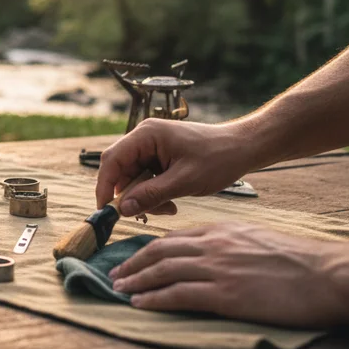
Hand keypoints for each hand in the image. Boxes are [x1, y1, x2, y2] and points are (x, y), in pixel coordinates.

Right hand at [95, 119, 265, 216]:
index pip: (112, 160)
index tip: (106, 210)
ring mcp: (151, 147)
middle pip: (120, 170)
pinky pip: (146, 178)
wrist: (243, 149)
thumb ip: (151, 195)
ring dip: (144, 197)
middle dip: (130, 195)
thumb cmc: (218, 158)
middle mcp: (144, 138)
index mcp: (146, 135)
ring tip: (167, 208)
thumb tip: (123, 209)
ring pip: (133, 178)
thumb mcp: (184, 181)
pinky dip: (153, 193)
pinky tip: (170, 202)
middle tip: (143, 214)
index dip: (105, 186)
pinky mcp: (160, 157)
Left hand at [110, 223, 348, 327]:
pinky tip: (140, 303)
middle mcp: (214, 245)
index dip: (151, 248)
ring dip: (136, 280)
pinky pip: (178, 294)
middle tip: (115, 273)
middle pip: (161, 251)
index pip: (176, 237)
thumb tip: (216, 257)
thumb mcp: (259, 240)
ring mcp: (218, 268)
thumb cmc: (302, 263)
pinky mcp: (225, 294)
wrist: (329, 275)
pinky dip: (154, 298)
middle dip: (134, 262)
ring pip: (163, 270)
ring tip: (119, 288)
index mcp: (223, 230)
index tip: (137, 258)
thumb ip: (232, 245)